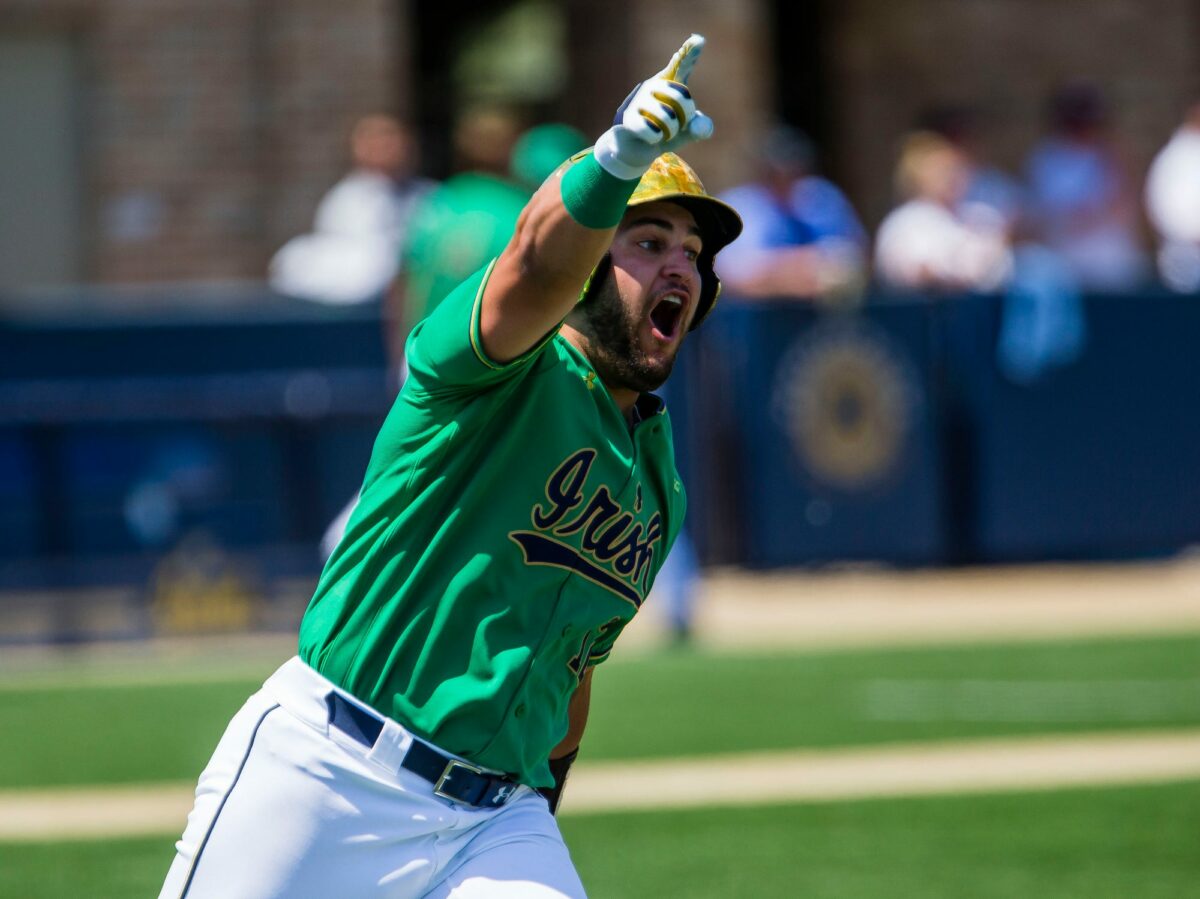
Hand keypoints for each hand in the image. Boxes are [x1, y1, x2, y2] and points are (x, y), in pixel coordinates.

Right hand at [593, 34, 714, 179]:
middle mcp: (652, 87)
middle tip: (683, 123)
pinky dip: (656, 139)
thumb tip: (700, 127)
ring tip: (665, 133)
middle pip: (680, 94)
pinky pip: (652, 131)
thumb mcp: (686, 133)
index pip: (681, 66)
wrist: (634, 150)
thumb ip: (699, 128)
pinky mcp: (628, 118)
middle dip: (687, 114)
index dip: (690, 53)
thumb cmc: (663, 135)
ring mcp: (638, 101)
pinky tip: (651, 137)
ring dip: (671, 131)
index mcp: (668, 84)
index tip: (698, 39)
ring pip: (667, 116)